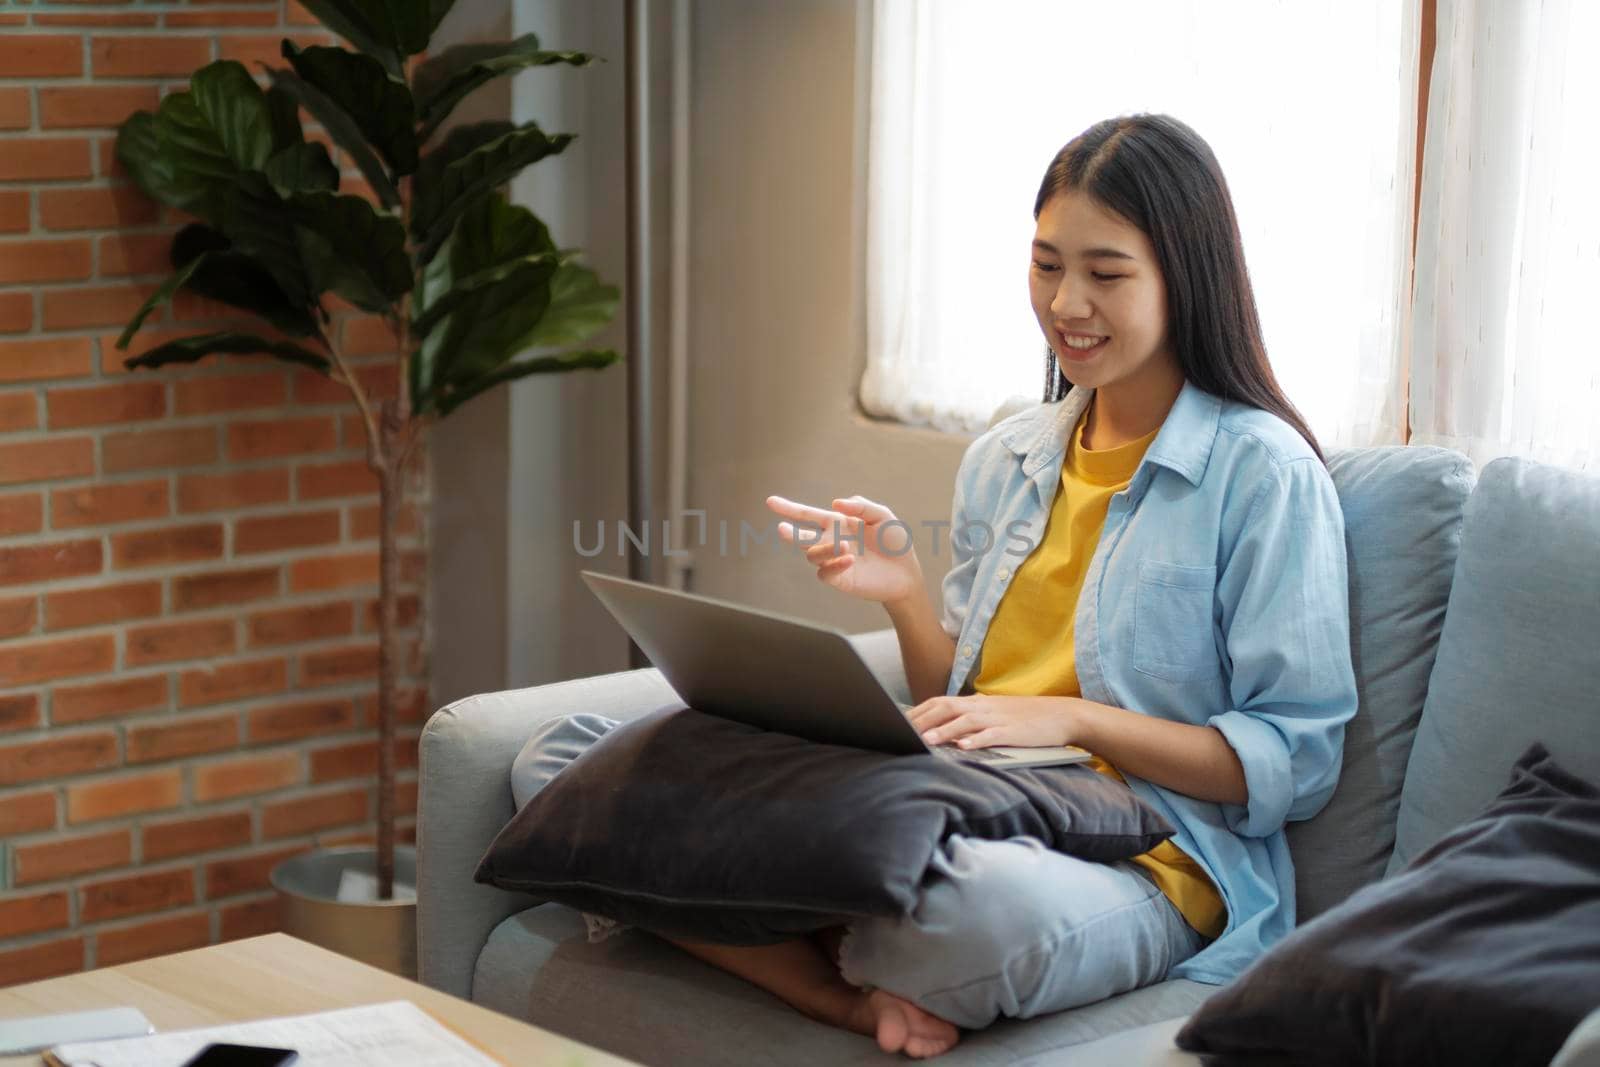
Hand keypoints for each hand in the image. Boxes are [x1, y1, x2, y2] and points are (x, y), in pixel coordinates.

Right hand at [766, 494, 923, 604]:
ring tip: (846, 546)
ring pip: (813, 554)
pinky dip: (833, 564)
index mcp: (837, 523)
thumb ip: (861, 506)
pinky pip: (824, 573)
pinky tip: (850, 558)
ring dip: (825, 549)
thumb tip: (835, 503)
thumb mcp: (882, 516)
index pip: (808, 515)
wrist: (906, 572)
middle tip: (781, 528)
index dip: (789, 508)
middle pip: (801, 537)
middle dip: (789, 532)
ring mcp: (833, 561)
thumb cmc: (894, 541)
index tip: (771, 501)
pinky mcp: (839, 579)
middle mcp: (831, 541)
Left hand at [908, 694, 1080, 749]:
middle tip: (901, 732)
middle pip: (946, 708)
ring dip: (944, 730)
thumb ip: (970, 719)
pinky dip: (976, 740)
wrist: (1063, 714)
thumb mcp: (994, 714)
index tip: (897, 722)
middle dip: (922, 720)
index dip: (918, 712)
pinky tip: (964, 747)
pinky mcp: (1013, 732)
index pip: (939, 702)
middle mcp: (983, 707)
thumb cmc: (1025, 718)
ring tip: (926, 740)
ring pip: (965, 721)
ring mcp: (998, 718)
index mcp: (976, 702)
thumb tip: (944, 729)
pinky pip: (992, 735)